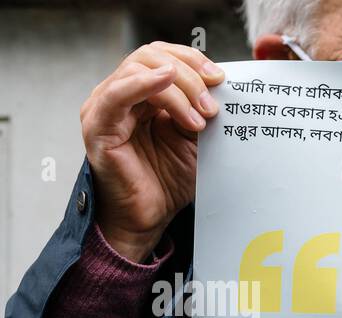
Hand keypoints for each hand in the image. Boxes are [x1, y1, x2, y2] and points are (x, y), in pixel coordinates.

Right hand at [80, 42, 224, 261]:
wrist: (150, 217)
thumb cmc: (169, 181)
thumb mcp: (196, 140)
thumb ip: (203, 111)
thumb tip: (225, 88)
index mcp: (143, 93)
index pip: (164, 57)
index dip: (193, 60)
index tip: (221, 79)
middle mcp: (121, 94)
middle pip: (152, 57)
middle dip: (190, 74)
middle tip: (213, 106)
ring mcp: (106, 106)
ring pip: (139, 70)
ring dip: (178, 89)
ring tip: (200, 120)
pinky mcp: (98, 124)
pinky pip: (117, 93)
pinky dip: (143, 83)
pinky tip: (166, 82)